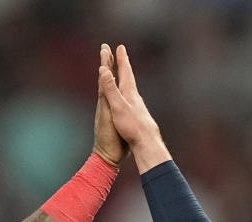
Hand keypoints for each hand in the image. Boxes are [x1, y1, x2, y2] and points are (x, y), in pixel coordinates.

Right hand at [98, 44, 172, 173]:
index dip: (121, 60)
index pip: (125, 73)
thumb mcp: (118, 106)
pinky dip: (127, 94)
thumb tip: (104, 69)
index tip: (120, 47)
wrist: (148, 143)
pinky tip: (130, 100)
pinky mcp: (139, 116)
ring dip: (126, 79)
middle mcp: (136, 98)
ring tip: (124, 75)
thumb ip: (110, 89)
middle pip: (128, 78)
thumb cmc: (132, 127)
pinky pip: (132, 100)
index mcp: (130, 94)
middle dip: (123, 66)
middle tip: (122, 54)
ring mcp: (138, 107)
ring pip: (131, 89)